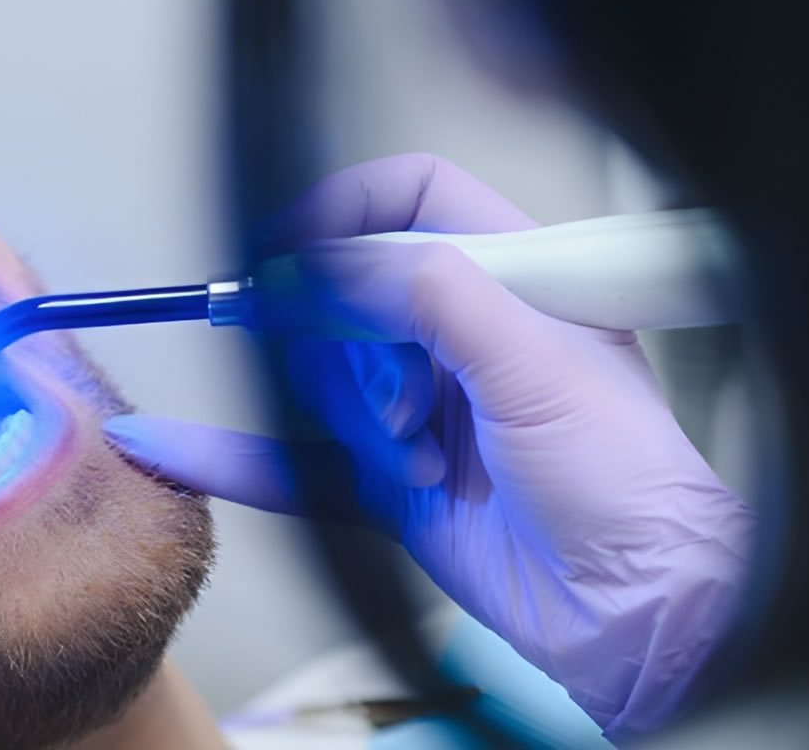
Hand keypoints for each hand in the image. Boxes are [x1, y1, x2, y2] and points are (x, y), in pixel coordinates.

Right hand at [105, 154, 754, 738]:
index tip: (293, 249)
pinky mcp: (390, 482)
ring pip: (324, 377)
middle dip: (350, 340)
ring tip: (416, 456)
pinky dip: (235, 455)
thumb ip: (428, 293)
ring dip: (354, 418)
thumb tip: (325, 260)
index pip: (408, 200)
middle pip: (346, 292)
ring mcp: (420, 408)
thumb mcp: (533, 360)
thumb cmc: (628, 479)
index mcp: (510, 275)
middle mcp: (459, 333)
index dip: (345, 212)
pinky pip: (295, 461)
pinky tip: (171, 444)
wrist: (637, 608)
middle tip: (392, 390)